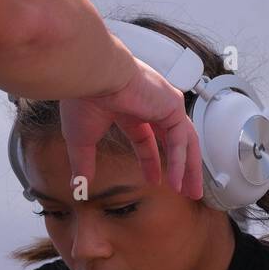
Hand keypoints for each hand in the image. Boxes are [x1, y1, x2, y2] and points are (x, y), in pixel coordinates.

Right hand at [59, 56, 203, 199]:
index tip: (155, 181)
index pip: (147, 139)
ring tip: (191, 193)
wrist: (92, 76)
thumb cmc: (83, 99)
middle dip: (180, 167)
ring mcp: (164, 103)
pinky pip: (181, 139)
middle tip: (184, 190)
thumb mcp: (82, 140)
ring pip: (185, 140)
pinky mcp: (172, 104)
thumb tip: (77, 186)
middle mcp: (150, 104)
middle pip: (173, 140)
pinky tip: (177, 181)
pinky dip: (180, 161)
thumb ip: (84, 164)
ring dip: (189, 168)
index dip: (152, 161)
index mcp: (129, 108)